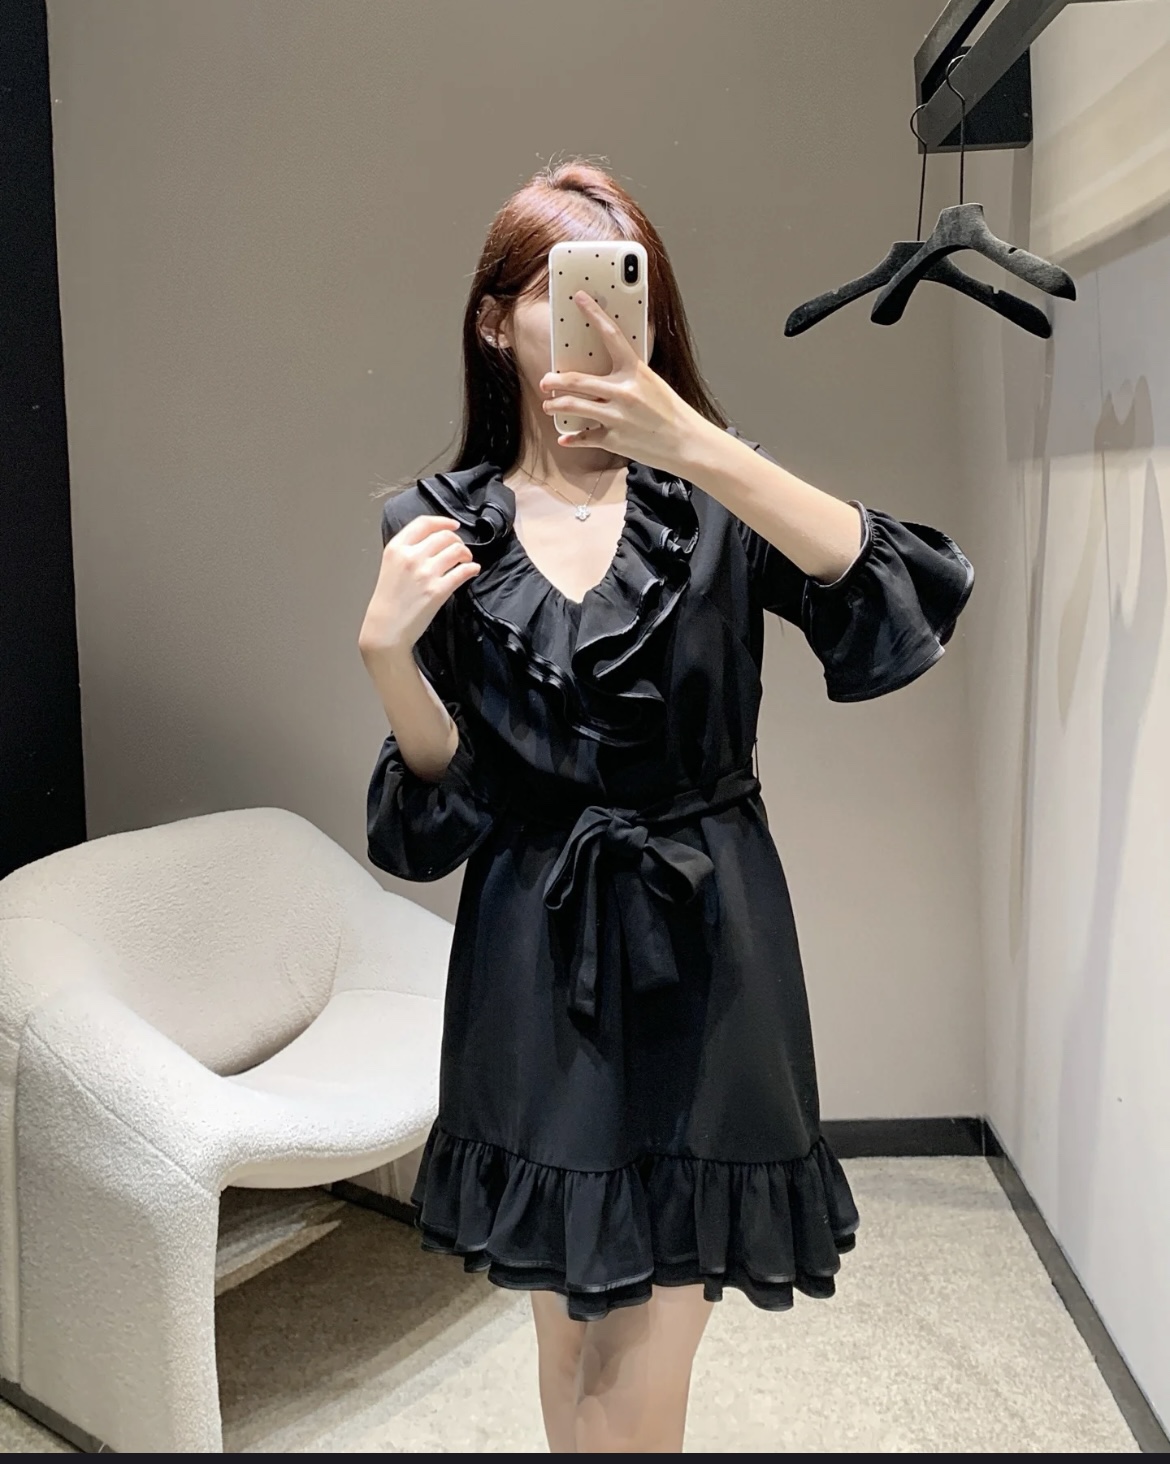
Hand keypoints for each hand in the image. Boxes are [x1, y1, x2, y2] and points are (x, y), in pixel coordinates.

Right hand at [358, 515, 478, 657]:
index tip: (453, 525)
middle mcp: (411, 556)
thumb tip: (433, 542)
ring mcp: (426, 573)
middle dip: (457, 540)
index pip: (424, 523)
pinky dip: (472, 568)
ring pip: (457, 550)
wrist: (386, 628)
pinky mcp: (439, 590)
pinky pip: (463, 571)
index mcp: (397, 548)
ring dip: (466, 553)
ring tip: (466, 560)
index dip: (443, 521)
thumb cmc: (388, 600)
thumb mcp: (390, 566)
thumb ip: (408, 551)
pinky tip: (472, 570)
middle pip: (445, 536)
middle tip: (460, 549)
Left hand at [539, 291, 703, 471]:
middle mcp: (623, 392)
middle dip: (554, 380)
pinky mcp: (614, 440)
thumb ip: (630, 374)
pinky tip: (565, 438)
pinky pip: (584, 437)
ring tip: (549, 404)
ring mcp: (617, 417)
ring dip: (555, 405)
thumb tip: (608, 365)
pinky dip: (572, 438)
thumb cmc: (672, 413)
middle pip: (576, 380)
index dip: (593, 314)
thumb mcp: (653, 384)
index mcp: (636, 371)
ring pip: (572, 406)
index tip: (580, 299)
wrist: (687, 444)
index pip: (611, 335)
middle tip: (545, 381)